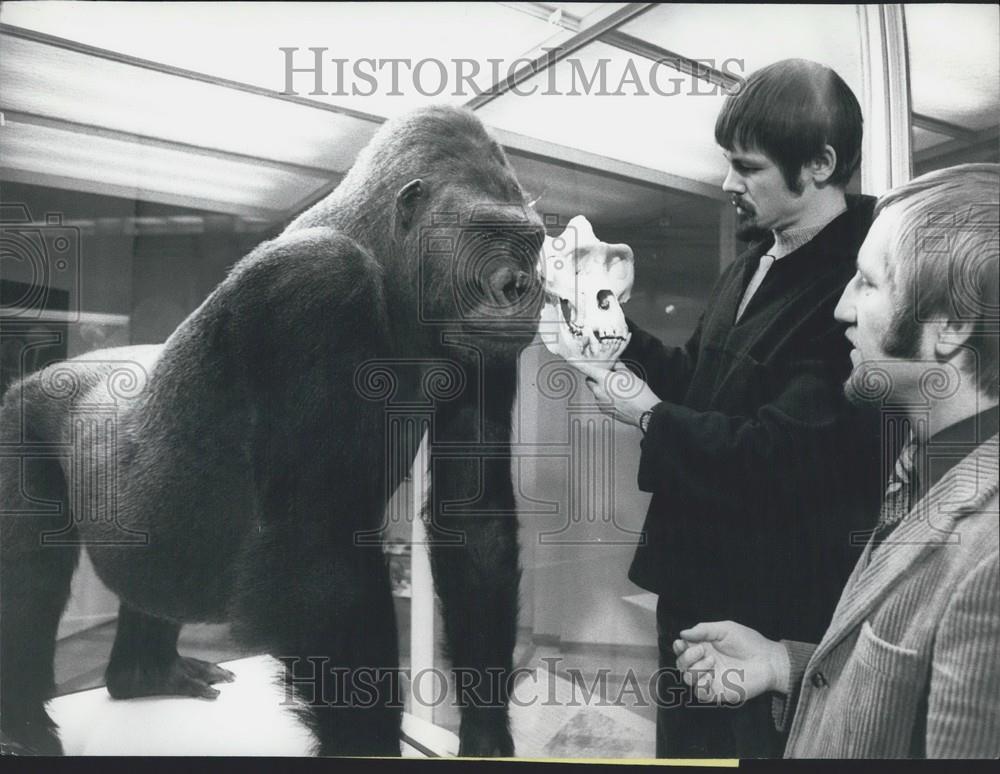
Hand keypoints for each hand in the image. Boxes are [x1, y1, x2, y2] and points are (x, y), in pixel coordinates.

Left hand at [575, 359, 659, 427]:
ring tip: (617, 389)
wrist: (645, 412)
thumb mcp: (630, 374)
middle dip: (596, 378)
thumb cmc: (638, 393)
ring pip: (596, 392)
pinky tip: (618, 398)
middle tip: (607, 376)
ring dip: (602, 388)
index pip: (586, 369)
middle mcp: (599, 391)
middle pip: (590, 381)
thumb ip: (618, 367)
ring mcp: (601, 402)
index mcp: (604, 379)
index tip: (570, 359)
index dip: (577, 363)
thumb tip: (614, 363)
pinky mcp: (605, 410)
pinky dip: (606, 398)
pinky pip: (601, 401)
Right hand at [672, 621, 790, 704]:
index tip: (682, 643)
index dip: (678, 647)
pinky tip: (711, 676)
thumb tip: (682, 634)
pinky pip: (700, 694)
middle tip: (703, 651)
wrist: (767, 660)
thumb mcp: (725, 629)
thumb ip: (703, 629)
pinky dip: (701, 685)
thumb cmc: (749, 642)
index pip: (681, 650)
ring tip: (712, 661)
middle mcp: (704, 663)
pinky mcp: (718, 692)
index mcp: (703, 647)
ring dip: (695, 668)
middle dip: (686, 657)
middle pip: (681, 664)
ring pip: (687, 678)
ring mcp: (710, 679)